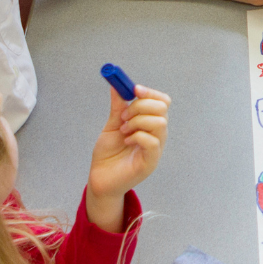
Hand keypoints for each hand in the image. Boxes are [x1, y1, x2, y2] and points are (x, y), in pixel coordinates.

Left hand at [86, 81, 169, 218]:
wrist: (100, 178)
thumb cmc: (108, 154)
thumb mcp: (112, 126)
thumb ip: (118, 107)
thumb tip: (116, 85)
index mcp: (150, 124)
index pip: (162, 102)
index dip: (150, 93)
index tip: (134, 89)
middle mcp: (157, 135)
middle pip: (162, 108)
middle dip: (140, 106)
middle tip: (124, 116)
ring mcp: (156, 148)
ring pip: (159, 123)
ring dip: (137, 122)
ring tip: (124, 131)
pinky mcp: (151, 162)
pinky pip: (152, 141)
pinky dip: (137, 136)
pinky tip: (126, 141)